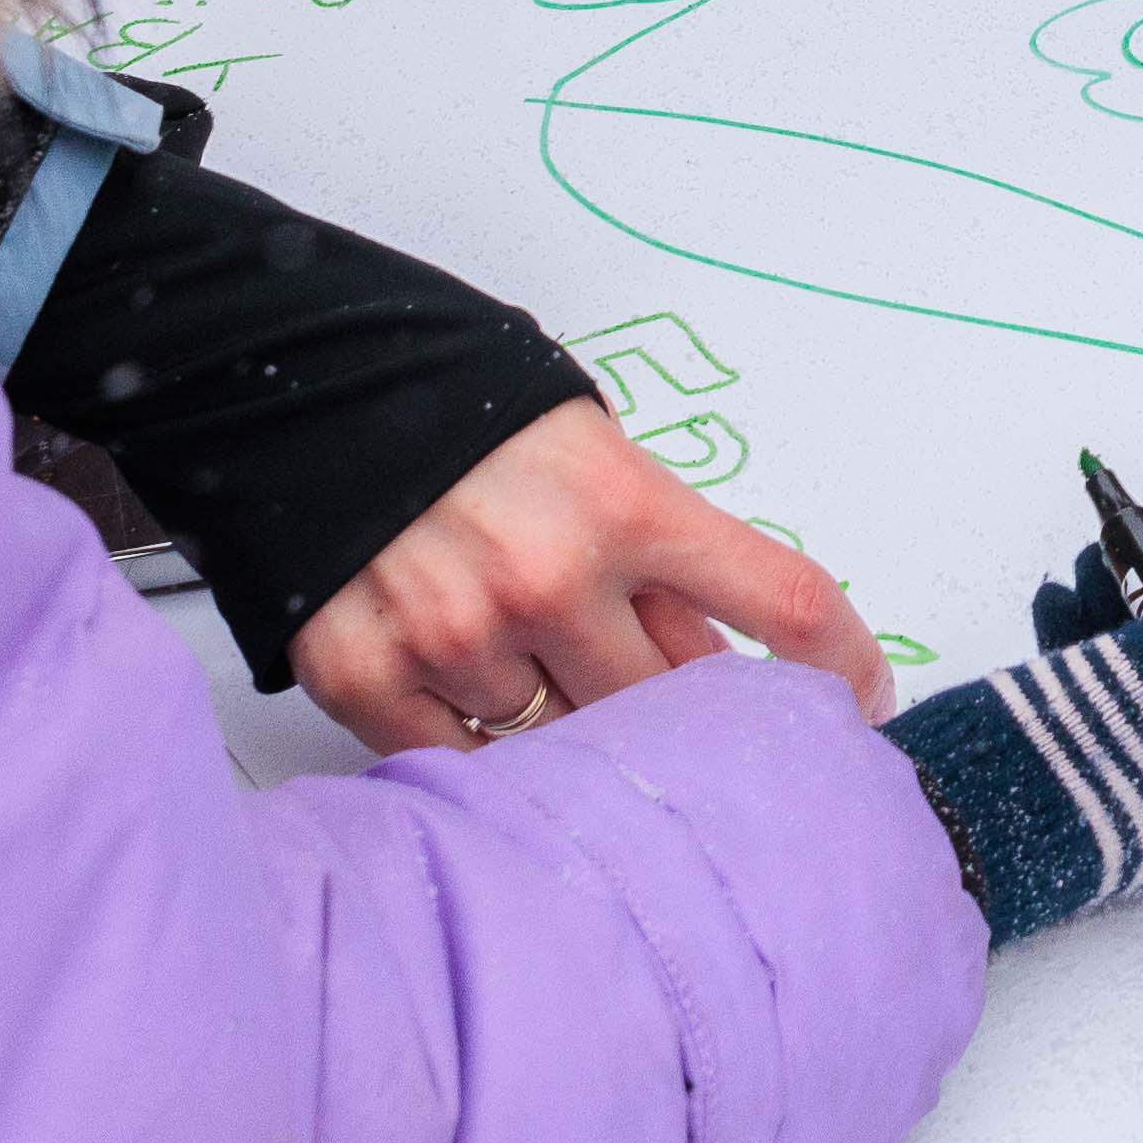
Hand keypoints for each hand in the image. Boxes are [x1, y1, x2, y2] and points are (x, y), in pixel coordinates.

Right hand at [293, 398, 887, 754]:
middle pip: (669, 703)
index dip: (843, 664)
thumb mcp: (583, 443)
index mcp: (622, 503)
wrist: (281, 379)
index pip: (781, 603)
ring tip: (518, 646)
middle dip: (672, 699)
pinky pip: (464, 763)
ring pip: (562, 737)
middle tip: (649, 676)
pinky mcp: (369, 679)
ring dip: (563, 711)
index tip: (861, 700)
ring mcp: (457, 637)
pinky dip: (478, 743)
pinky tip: (463, 688)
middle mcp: (549, 579)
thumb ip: (652, 550)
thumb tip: (711, 660)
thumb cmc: (446, 403)